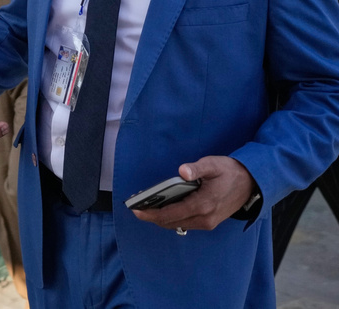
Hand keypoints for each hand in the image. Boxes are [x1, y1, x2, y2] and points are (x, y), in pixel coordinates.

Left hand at [132, 156, 255, 231]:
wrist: (253, 184)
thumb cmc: (231, 172)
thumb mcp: (213, 164)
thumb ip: (197, 168)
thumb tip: (182, 171)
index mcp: (203, 205)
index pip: (170, 214)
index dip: (151, 213)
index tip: (136, 210)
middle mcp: (204, 218)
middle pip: (171, 222)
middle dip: (152, 216)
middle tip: (137, 208)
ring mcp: (208, 222)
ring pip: (177, 224)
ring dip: (162, 218)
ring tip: (147, 207)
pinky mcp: (210, 222)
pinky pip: (186, 223)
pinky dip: (173, 218)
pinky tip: (164, 208)